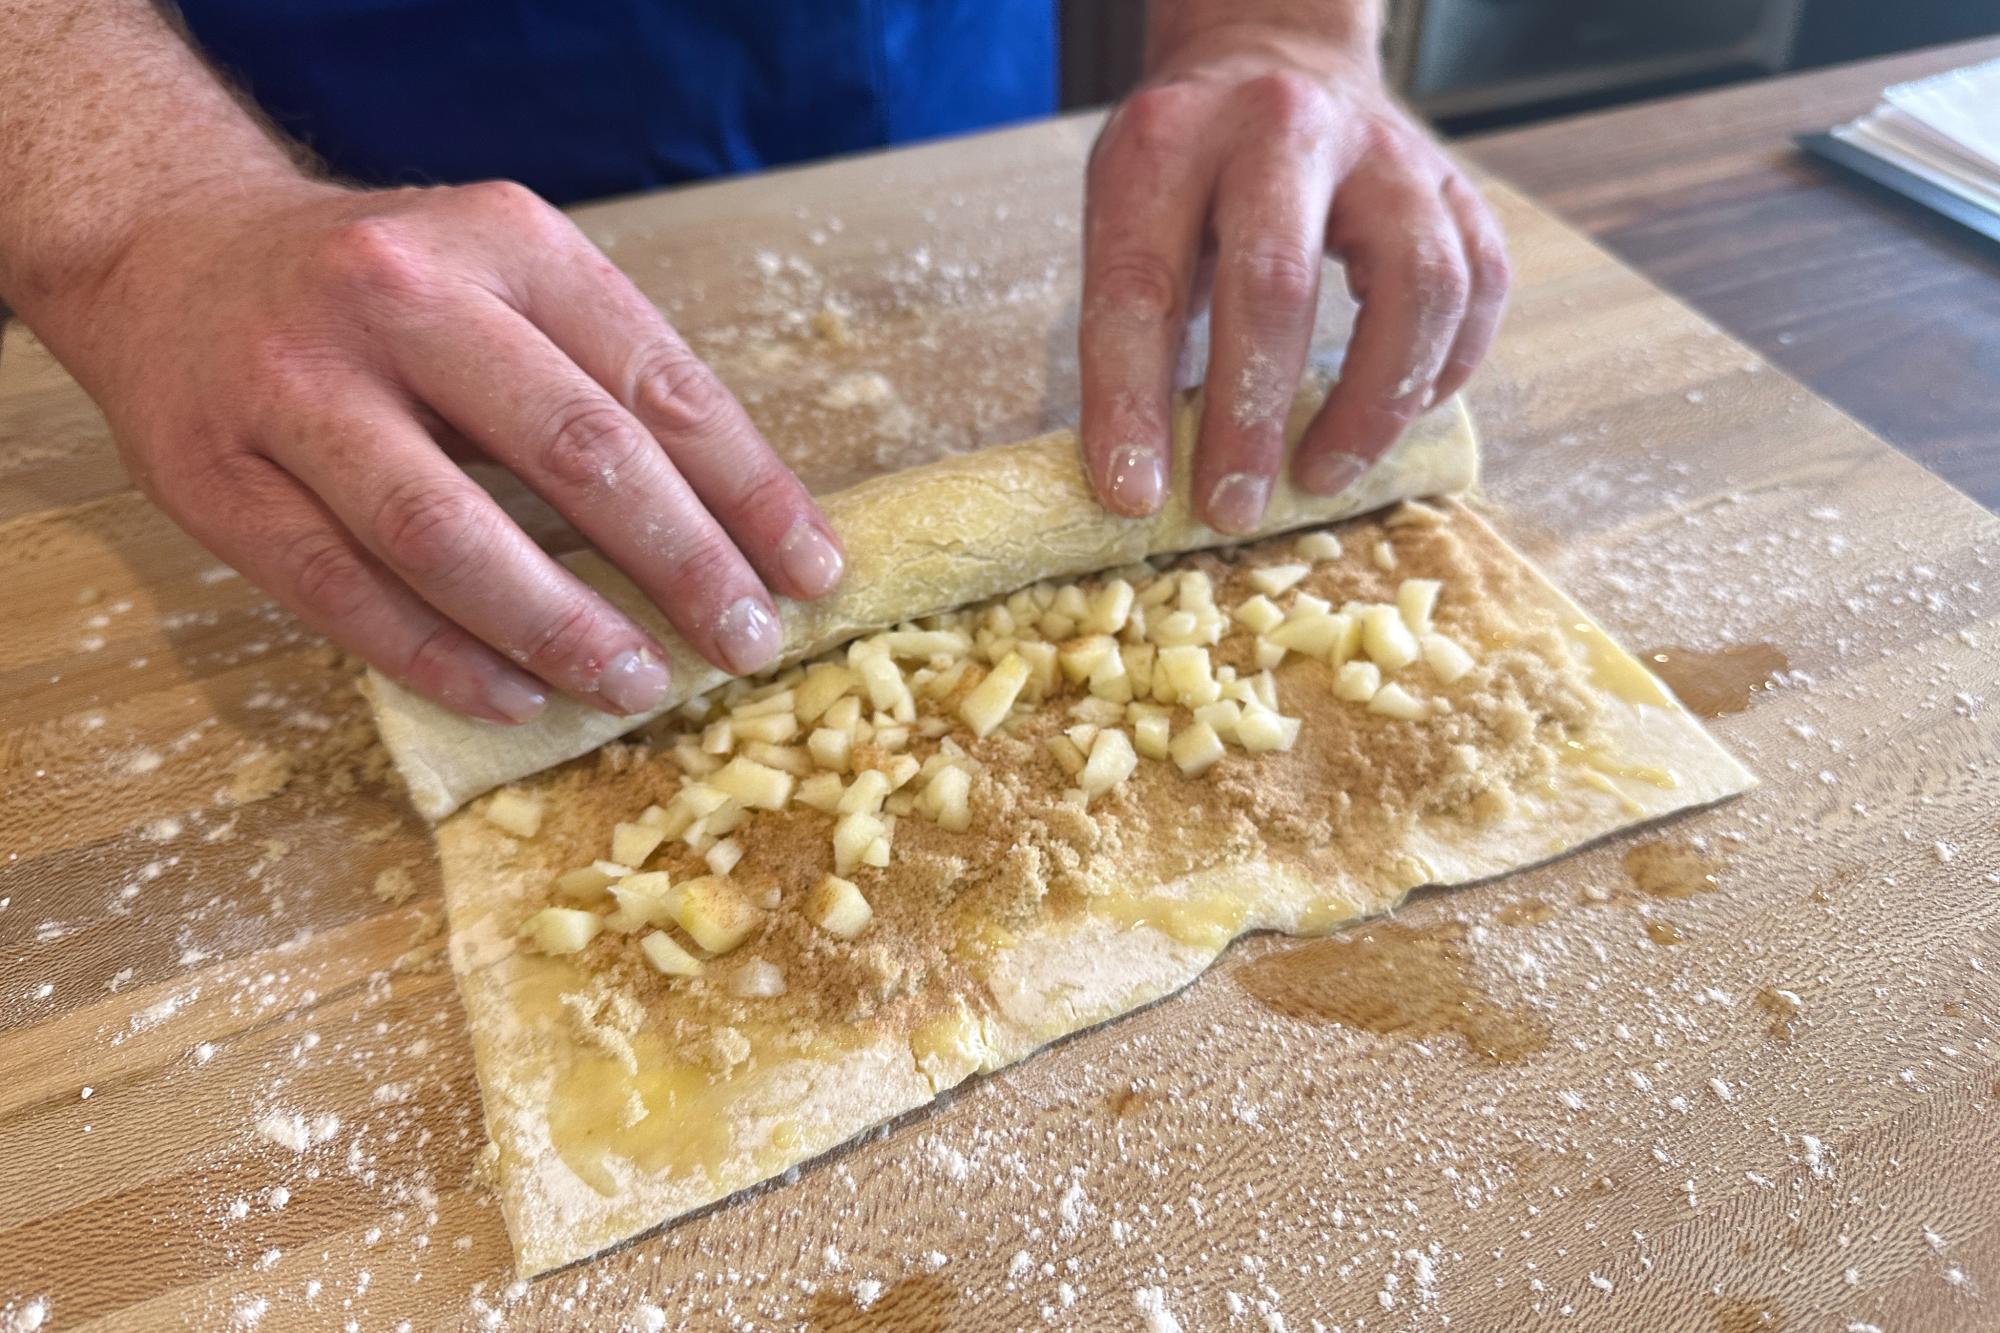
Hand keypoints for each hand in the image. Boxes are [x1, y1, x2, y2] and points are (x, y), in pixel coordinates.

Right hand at [37, 177, 844, 722]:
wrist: (171, 255)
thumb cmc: (388, 292)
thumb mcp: (511, 281)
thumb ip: (610, 379)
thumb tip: (746, 530)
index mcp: (506, 241)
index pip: (660, 382)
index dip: (751, 491)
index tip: (812, 574)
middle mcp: (400, 295)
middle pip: (575, 451)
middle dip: (683, 564)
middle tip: (747, 645)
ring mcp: (296, 385)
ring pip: (450, 532)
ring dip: (563, 626)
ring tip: (638, 684)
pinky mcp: (216, 477)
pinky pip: (345, 592)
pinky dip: (443, 658)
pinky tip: (517, 697)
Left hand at [1078, 9, 1508, 530]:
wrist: (1272, 58)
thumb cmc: (1188, 171)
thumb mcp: (1126, 215)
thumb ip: (1134, 326)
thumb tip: (1141, 480)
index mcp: (1168, 144)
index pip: (1141, 286)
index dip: (1131, 401)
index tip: (1133, 494)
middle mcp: (1280, 132)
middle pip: (1277, 283)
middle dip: (1252, 417)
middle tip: (1231, 508)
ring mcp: (1383, 151)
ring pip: (1415, 284)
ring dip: (1371, 404)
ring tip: (1324, 475)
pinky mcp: (1451, 182)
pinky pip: (1480, 284)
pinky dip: (1447, 367)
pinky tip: (1401, 415)